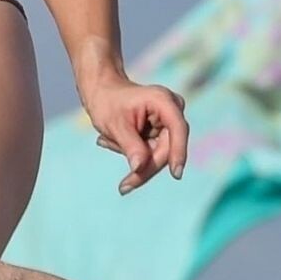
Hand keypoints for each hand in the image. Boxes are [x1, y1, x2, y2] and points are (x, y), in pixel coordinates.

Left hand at [85, 76, 188, 193]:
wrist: (102, 92)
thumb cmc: (107, 103)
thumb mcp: (115, 126)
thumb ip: (130, 146)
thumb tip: (140, 168)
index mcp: (163, 101)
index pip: (178, 129)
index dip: (178, 152)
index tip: (175, 174)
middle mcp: (172, 110)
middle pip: (168, 148)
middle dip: (146, 167)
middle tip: (123, 186)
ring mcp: (169, 121)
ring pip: (160, 154)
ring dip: (134, 156)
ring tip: (106, 140)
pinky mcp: (163, 131)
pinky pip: (154, 152)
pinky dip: (134, 153)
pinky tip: (111, 140)